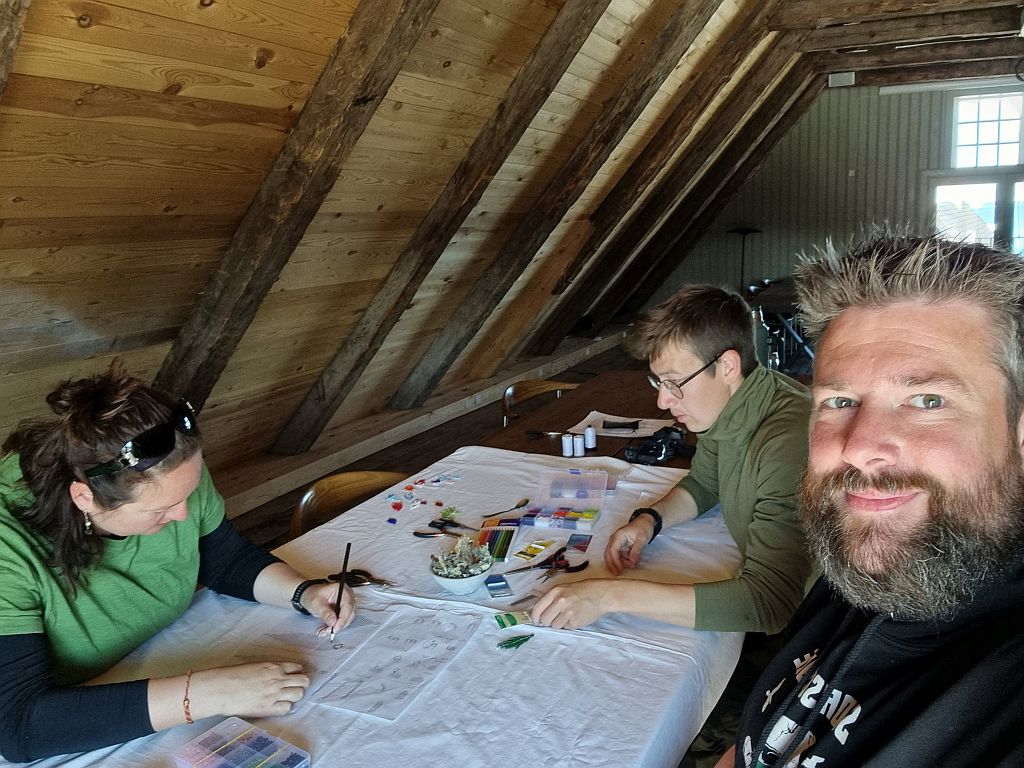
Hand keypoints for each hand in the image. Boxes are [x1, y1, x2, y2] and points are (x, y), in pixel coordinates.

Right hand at [189, 662, 310, 719]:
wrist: (222, 689)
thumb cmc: (234, 676)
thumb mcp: (255, 666)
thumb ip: (269, 669)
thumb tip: (278, 673)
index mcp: (274, 666)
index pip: (296, 667)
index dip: (297, 672)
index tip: (295, 674)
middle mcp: (278, 679)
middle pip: (303, 681)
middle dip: (302, 683)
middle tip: (296, 686)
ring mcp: (275, 694)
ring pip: (299, 694)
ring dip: (296, 694)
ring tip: (289, 696)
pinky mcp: (269, 708)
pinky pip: (287, 708)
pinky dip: (286, 706)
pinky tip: (279, 705)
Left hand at [300, 580, 355, 636]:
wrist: (308, 594)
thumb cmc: (312, 595)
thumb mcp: (316, 603)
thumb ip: (325, 613)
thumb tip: (333, 622)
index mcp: (341, 589)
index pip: (348, 606)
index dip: (343, 619)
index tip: (335, 628)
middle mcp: (347, 595)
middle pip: (350, 613)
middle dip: (339, 625)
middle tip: (328, 632)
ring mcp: (346, 602)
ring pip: (347, 618)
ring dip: (337, 627)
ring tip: (324, 631)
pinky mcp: (344, 609)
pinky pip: (343, 620)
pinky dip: (335, 626)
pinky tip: (326, 629)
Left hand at [530, 579, 613, 629]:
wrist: (601, 594)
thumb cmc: (582, 590)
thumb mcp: (564, 588)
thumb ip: (552, 598)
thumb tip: (540, 613)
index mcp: (556, 591)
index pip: (538, 608)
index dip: (535, 617)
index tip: (536, 621)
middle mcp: (560, 602)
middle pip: (545, 619)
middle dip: (548, 621)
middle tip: (555, 617)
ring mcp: (568, 613)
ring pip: (555, 626)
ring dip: (559, 623)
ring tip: (568, 615)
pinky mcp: (575, 622)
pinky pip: (566, 628)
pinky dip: (569, 625)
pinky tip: (575, 617)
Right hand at [604, 516, 654, 574]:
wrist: (645, 522)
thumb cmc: (643, 527)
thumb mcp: (642, 539)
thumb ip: (636, 551)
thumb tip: (632, 562)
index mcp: (618, 536)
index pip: (612, 550)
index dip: (615, 561)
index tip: (620, 569)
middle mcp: (615, 540)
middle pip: (608, 554)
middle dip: (612, 564)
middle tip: (617, 574)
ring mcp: (617, 543)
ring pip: (613, 556)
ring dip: (619, 563)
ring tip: (630, 566)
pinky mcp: (620, 546)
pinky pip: (618, 555)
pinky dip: (622, 561)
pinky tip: (629, 564)